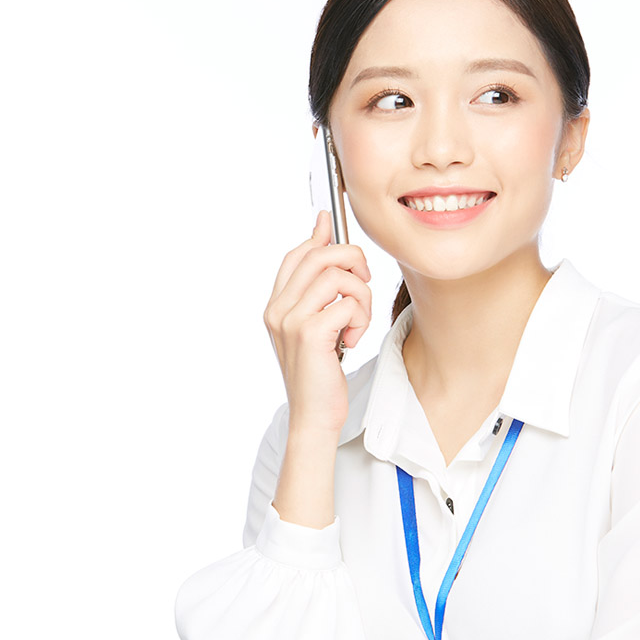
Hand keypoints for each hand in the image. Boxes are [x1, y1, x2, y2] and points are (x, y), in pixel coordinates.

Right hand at [263, 210, 372, 437]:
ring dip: (361, 297)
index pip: (297, 255)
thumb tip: (325, 260)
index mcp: (275, 306)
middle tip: (364, 283)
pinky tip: (352, 340)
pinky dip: (361, 320)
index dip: (319, 237)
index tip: (331, 223)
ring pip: (339, 276)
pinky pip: (349, 304)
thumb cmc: (318, 375)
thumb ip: (316, 294)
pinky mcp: (311, 333)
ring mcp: (292, 320)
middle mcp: (278, 309)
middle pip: (320, 256)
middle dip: (353, 261)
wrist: (313, 416)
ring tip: (357, 323)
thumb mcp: (313, 329)